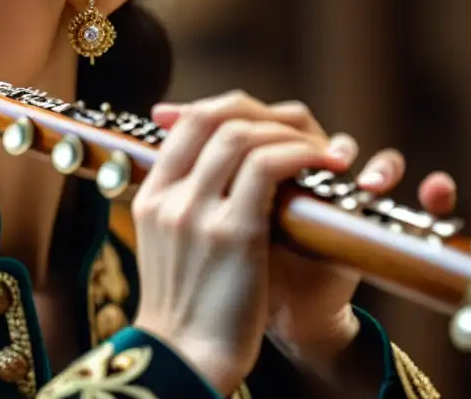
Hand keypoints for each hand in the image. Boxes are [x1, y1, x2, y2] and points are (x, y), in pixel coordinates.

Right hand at [130, 91, 458, 392]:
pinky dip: (299, 154)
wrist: (185, 360)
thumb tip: (202, 172)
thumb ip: (179, 206)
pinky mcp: (236, 231)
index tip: (257, 124)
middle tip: (289, 129)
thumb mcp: (164, 247)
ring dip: (284, 132)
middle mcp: (169, 197)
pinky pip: (268, 166)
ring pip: (242, 136)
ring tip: (313, 148)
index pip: (184, 125)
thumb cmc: (183, 309)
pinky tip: (320, 163)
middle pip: (212, 118)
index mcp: (150, 197)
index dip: (224, 110)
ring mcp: (198, 212)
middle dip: (258, 114)